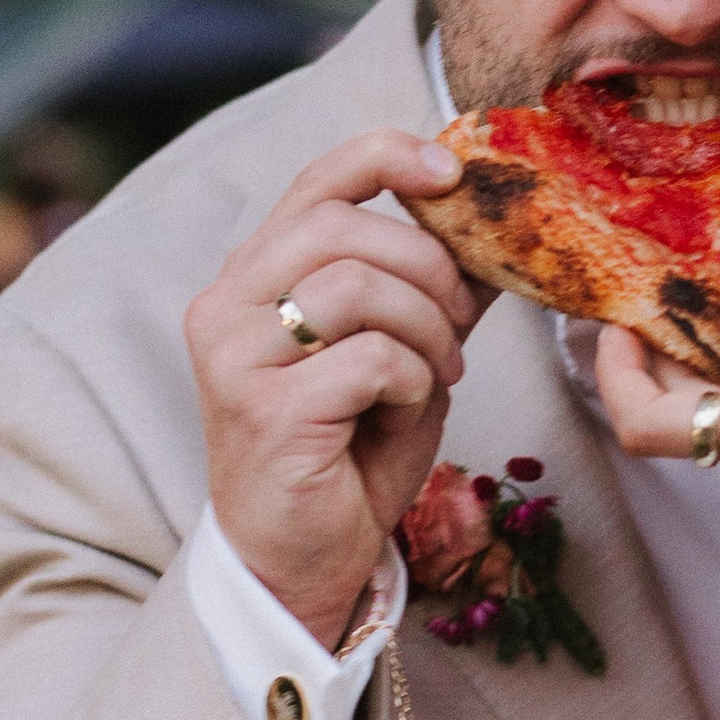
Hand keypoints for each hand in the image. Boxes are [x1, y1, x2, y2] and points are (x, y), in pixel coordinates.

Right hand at [185, 130, 489, 647]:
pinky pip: (367, 357)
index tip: (451, 170)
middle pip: (340, 225)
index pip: (316, 182)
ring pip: (355, 285)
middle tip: (460, 321)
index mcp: (254, 277)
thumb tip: (494, 231)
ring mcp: (234, 357)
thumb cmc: (348, 455)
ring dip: (425, 329)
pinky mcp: (261, 410)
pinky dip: (412, 379)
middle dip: (427, 265)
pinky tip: (407, 410)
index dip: (386, 157)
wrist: (301, 561)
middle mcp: (226, 305)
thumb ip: (428, 293)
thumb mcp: (400, 355)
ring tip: (437, 374)